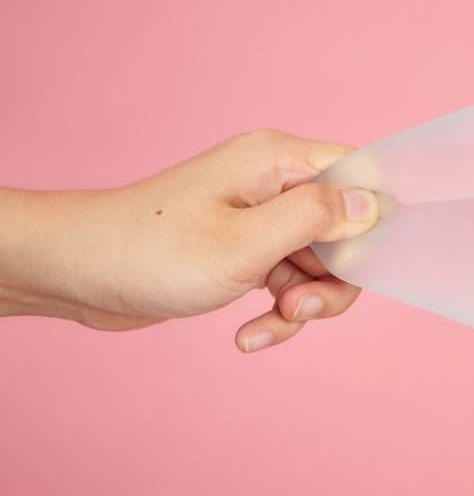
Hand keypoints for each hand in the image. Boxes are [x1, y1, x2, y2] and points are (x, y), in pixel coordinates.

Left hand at [0, 129, 379, 351]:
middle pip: (346, 230)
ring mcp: (260, 217)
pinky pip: (286, 279)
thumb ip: (316, 221)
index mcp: (279, 160)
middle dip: (333, 280)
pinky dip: (276, 312)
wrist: (78, 275)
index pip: (360, 176)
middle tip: (298, 308)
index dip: (374, 222)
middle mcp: (275, 182)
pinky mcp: (245, 248)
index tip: (360, 267)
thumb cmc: (151, 253)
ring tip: (269, 324)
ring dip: (302, 304)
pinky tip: (249, 335)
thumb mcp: (246, 244)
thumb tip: (374, 206)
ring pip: (319, 263)